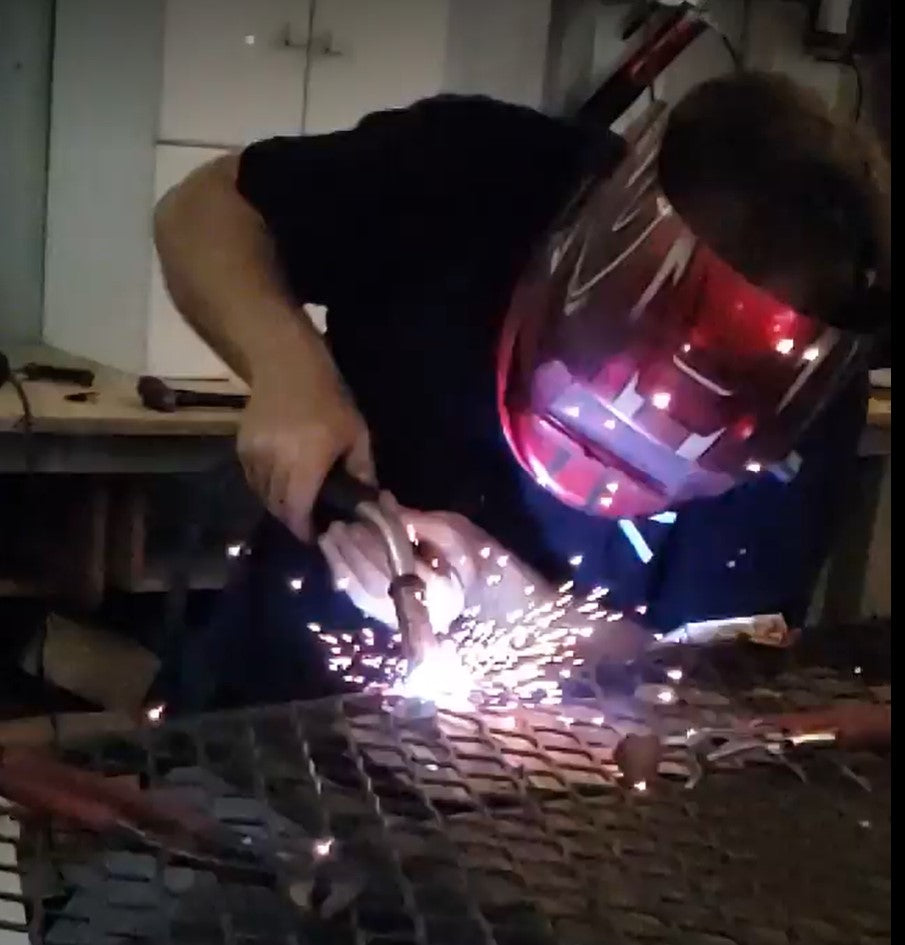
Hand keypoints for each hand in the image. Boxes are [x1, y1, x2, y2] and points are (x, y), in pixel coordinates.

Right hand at [237, 346, 372, 539]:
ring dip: (279, 504)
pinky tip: (281, 480)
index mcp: (306, 462)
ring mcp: (255, 455)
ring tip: (296, 502)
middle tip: (310, 521)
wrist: (286, 365)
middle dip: (293, 520)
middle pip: (278, 507)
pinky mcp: (242, 446)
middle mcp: (275, 463)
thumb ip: (362, 470)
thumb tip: (369, 501)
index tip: (315, 536)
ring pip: (263, 494)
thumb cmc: (329, 399)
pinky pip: (252, 478)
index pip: (297, 511)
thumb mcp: (356, 433)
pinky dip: (266, 486)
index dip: (304, 529)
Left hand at [318, 496, 472, 630]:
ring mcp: (405, 619)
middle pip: (376, 581)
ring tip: (330, 537)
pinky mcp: (392, 620)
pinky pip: (361, 602)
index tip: (362, 512)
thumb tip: (383, 502)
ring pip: (364, 594)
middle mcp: (421, 611)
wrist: (486, 592)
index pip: (400, 561)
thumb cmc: (473, 556)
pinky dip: (344, 578)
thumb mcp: (452, 529)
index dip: (377, 536)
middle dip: (353, 550)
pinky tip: (334, 557)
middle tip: (340, 525)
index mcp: (442, 588)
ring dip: (342, 563)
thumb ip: (416, 521)